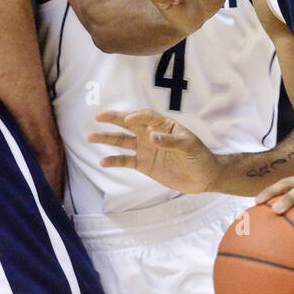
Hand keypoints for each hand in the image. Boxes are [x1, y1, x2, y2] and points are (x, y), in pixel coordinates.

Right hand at [88, 109, 220, 192]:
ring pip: (123, 141)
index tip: (128, 119)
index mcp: (164, 125)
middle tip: (98, 116)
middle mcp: (151, 134)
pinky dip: (114, 161)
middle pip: (129, 124)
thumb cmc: (199, 156)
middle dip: (114, 119)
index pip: (147, 116)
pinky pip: (126, 161)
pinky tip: (103, 161)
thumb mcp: (189, 146)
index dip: (138, 116)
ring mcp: (146, 149)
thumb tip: (152, 137)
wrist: (202, 177)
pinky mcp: (144, 165)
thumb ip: (171, 141)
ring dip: (107, 138)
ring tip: (90, 136)